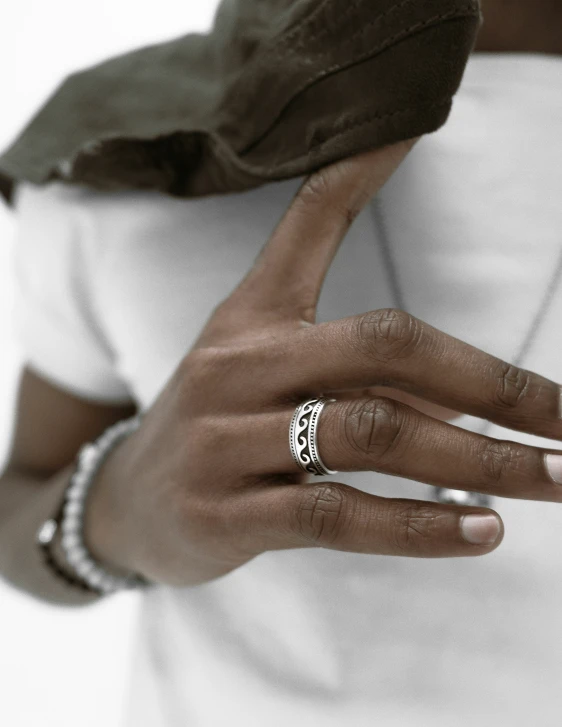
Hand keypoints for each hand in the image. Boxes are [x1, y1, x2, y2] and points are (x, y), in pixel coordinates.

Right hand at [86, 138, 561, 586]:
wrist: (128, 500)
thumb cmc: (216, 420)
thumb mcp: (255, 354)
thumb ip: (341, 339)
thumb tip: (435, 352)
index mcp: (252, 318)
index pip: (308, 222)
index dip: (358, 169)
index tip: (413, 124)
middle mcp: (239, 367)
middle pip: (383, 353)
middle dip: (493, 386)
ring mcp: (228, 441)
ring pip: (370, 435)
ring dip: (477, 460)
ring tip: (552, 480)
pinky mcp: (228, 515)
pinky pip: (337, 516)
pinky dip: (417, 526)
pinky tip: (480, 532)